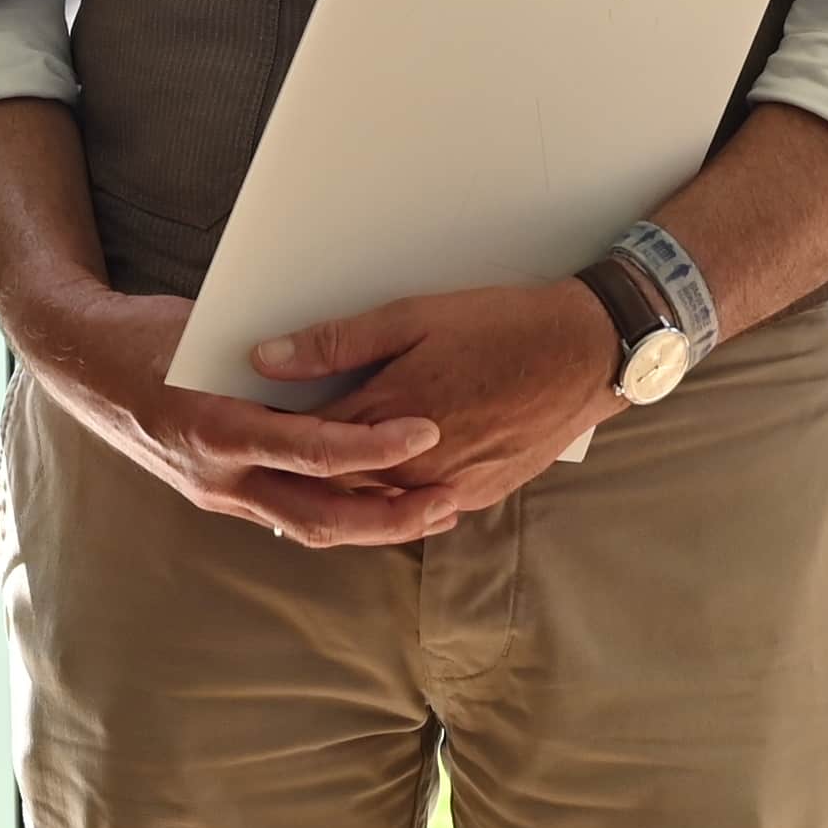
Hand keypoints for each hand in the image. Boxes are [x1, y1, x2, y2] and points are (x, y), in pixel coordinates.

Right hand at [16, 282, 447, 545]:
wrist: (80, 364)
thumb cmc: (145, 336)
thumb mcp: (206, 333)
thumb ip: (271, 360)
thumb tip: (336, 355)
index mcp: (218, 430)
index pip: (313, 451)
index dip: (374, 447)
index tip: (426, 433)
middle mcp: (219, 477)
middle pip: (322, 516)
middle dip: (390, 517)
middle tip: (450, 500)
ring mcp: (219, 493)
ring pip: (310, 527)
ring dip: (372, 524)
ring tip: (433, 509)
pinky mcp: (221, 494)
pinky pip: (290, 514)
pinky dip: (339, 512)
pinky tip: (379, 502)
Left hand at [244, 279, 634, 533]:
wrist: (588, 353)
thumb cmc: (503, 325)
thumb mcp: (414, 316)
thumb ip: (337, 343)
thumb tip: (265, 359)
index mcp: (387, 414)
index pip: (303, 439)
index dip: (268, 431)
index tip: (239, 416)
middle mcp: (412, 465)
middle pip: (329, 484)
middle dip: (294, 468)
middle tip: (265, 447)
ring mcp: (447, 487)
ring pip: (370, 505)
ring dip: (340, 488)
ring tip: (311, 463)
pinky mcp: (477, 495)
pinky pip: (414, 511)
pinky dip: (388, 498)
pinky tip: (373, 478)